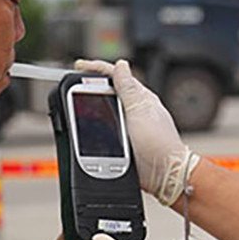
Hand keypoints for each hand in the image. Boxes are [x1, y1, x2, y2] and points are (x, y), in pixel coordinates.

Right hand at [74, 59, 199, 205]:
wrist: (165, 174)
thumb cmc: (159, 143)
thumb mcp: (140, 112)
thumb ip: (128, 89)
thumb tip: (121, 65)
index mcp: (140, 97)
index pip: (116, 75)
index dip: (96, 69)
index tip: (79, 65)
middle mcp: (134, 109)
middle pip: (108, 91)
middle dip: (90, 87)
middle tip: (74, 85)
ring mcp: (129, 125)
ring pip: (106, 110)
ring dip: (92, 108)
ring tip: (77, 105)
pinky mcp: (125, 142)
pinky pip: (106, 130)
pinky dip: (95, 127)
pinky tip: (88, 128)